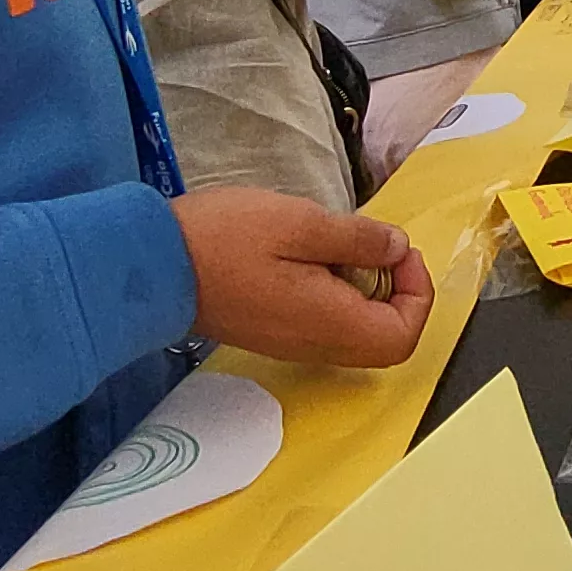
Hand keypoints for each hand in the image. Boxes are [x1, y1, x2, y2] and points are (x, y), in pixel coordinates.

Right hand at [170, 188, 433, 366]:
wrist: (155, 266)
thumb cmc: (227, 239)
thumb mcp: (301, 223)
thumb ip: (357, 240)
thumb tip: (398, 250)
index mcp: (330, 325)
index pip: (403, 336)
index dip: (417, 293)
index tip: (398, 250)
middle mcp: (316, 346)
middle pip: (384, 341)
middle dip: (397, 293)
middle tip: (376, 247)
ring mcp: (292, 344)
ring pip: (356, 335)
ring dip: (367, 293)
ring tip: (343, 247)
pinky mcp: (273, 334)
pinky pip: (326, 326)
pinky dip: (338, 296)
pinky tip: (313, 258)